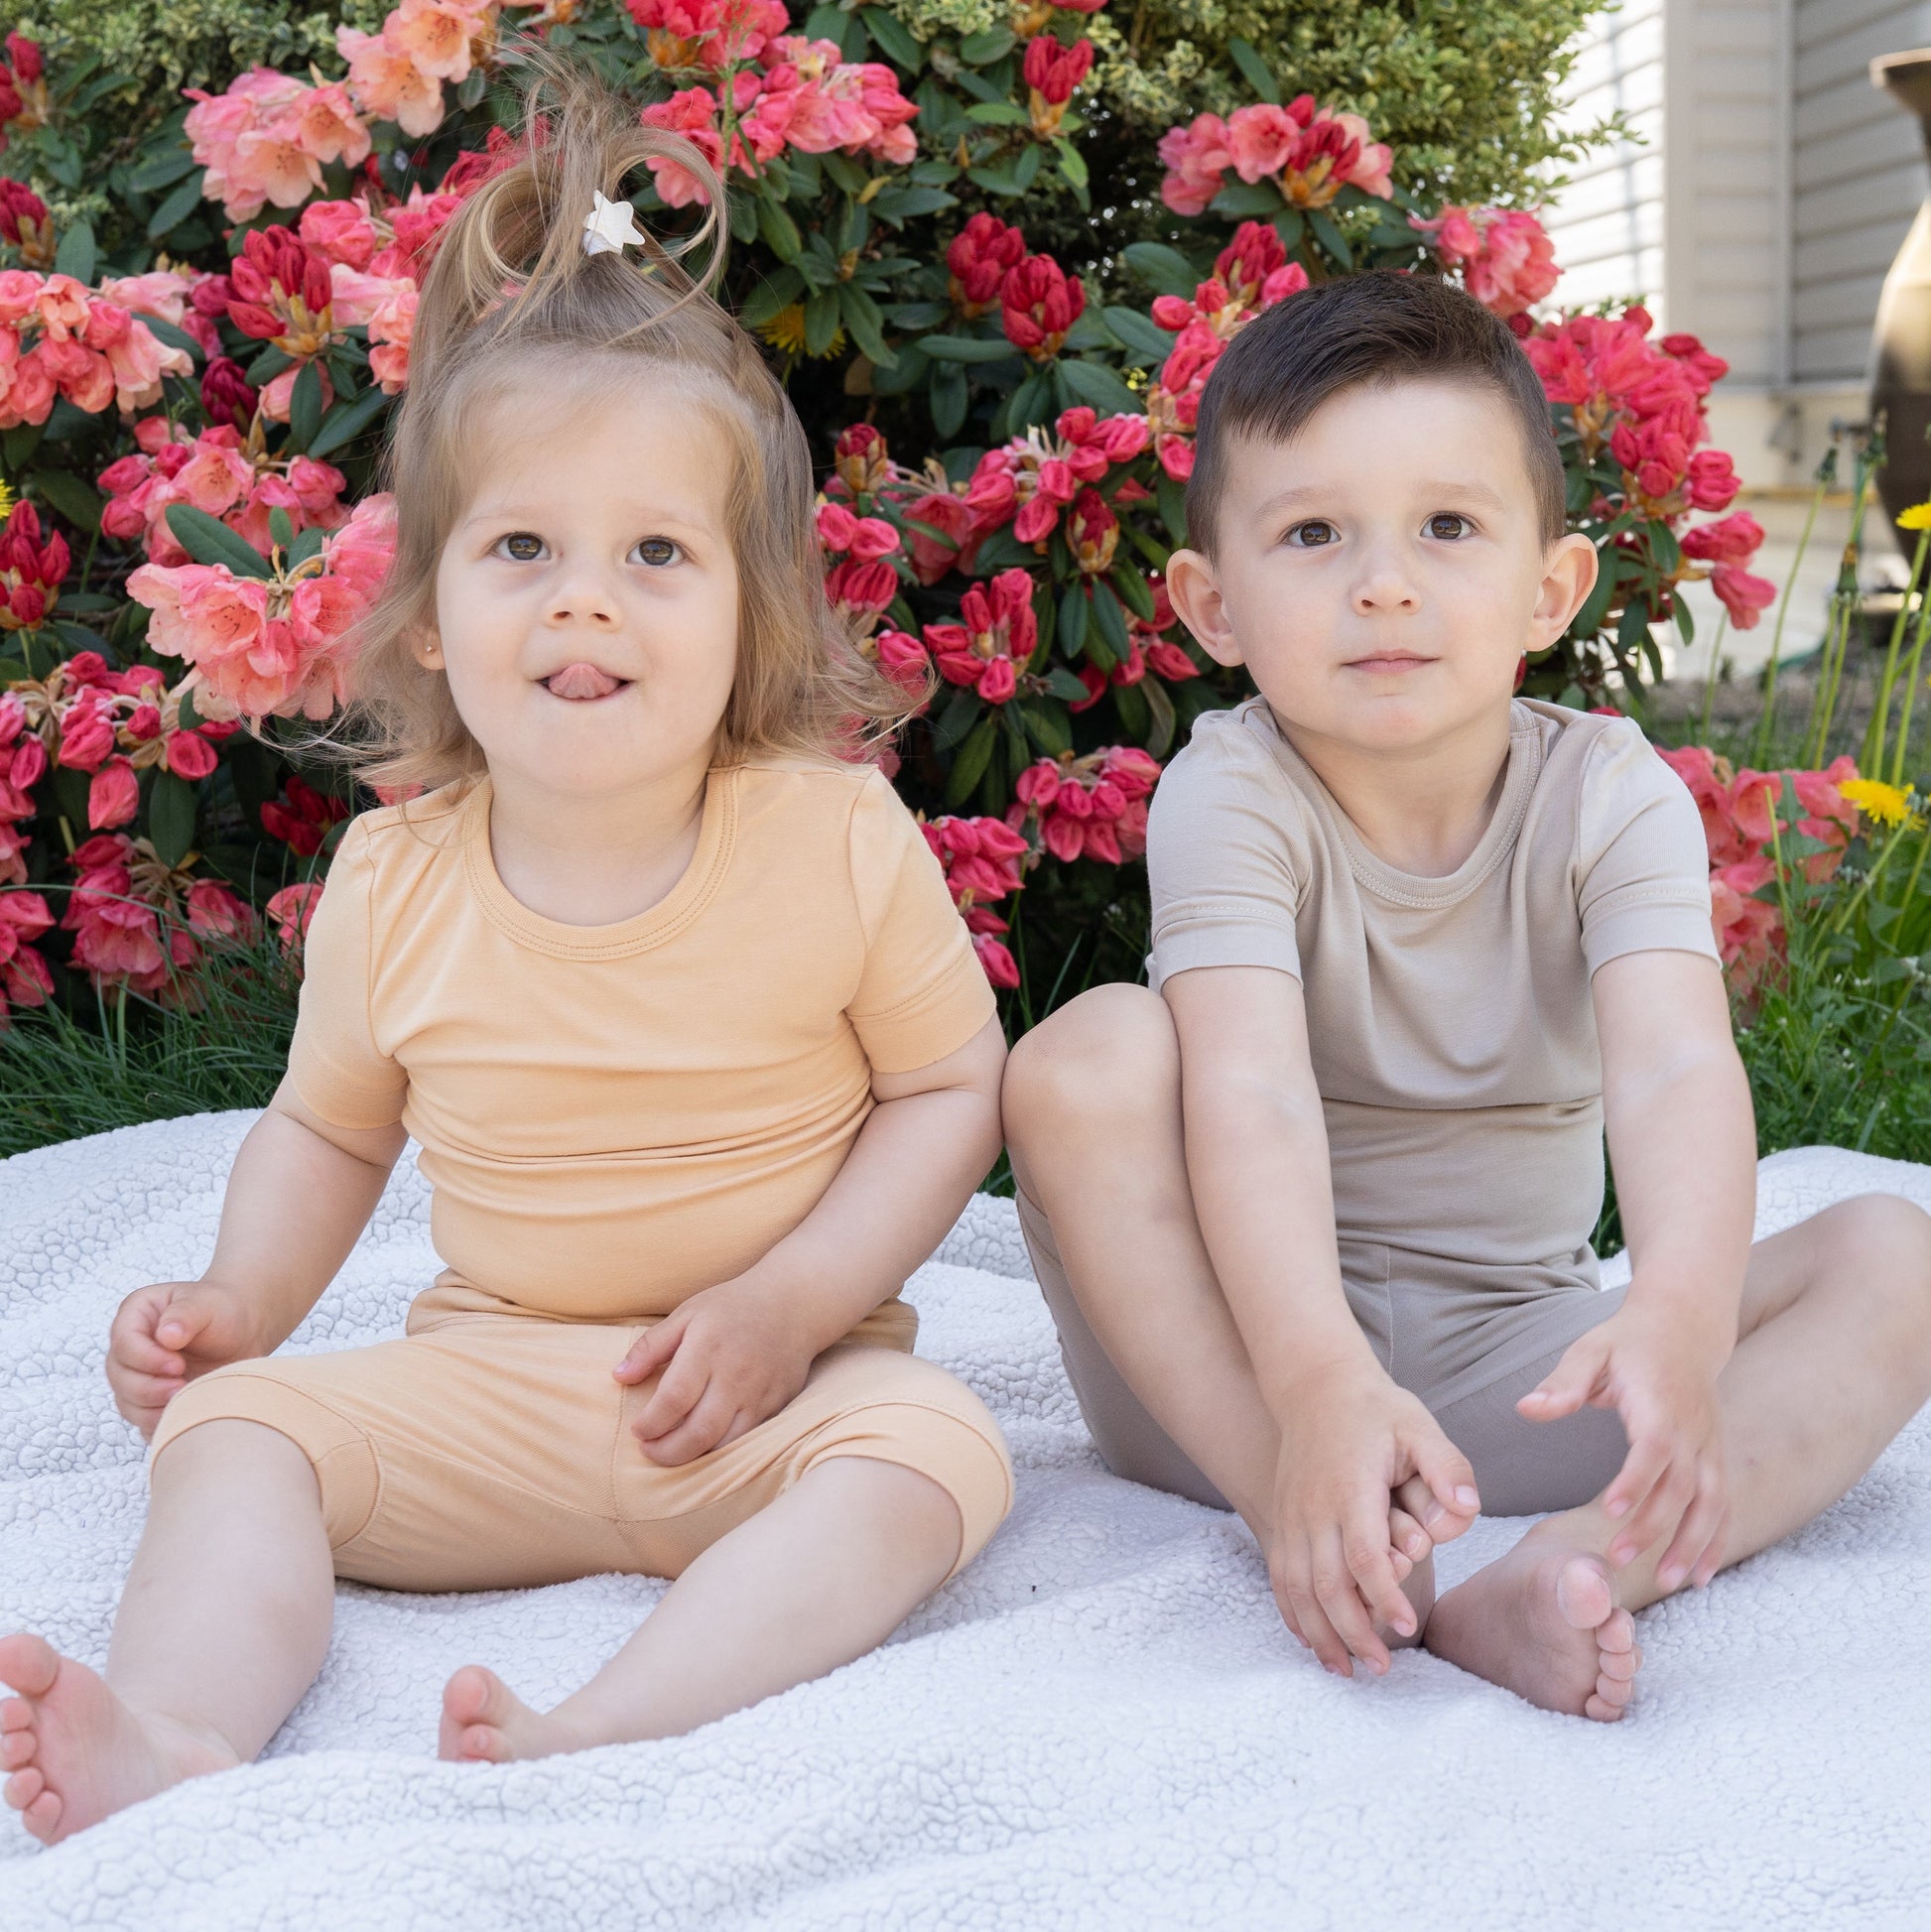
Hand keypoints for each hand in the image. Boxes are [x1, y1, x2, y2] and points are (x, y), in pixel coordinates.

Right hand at [106, 1278, 262, 1439]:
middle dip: (149, 1388)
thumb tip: (167, 1336)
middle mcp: (129, 1348)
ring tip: (185, 1400)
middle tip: (182, 1387)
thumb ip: (185, 1315)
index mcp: (135, 1316)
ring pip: (128, 1403)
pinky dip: (160, 1423)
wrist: (241, 1330)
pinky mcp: (151, 1400)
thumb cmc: (221, 1310)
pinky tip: (183, 1415)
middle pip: (120, 1377)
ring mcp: (137, 1376)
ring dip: (152, 1409)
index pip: (123, 1344)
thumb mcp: (206, 1304)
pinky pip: (143, 1421)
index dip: (146, 1360)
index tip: (178, 1365)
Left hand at [614, 1277, 817, 1466]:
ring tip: (673, 1450)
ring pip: (723, 1443)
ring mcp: (759, 1393)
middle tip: (649, 1449)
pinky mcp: (776, 1404)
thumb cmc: (733, 1306)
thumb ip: (650, 1346)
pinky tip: (703, 1444)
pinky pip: (746, 1439)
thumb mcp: (687, 1314)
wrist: (794, 1302)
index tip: (638, 1430)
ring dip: (692, 1457)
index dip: (651, 1423)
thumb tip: (618, 1377)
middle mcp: (735, 1374)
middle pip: (698, 1431)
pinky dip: (720, 1449)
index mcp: (707, 1347)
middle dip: (667, 1451)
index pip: (673, 1399)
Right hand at [1268, 1360, 1480, 1676]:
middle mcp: (1314, 1508)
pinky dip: (1292, 1614)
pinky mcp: (1283, 1520)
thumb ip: (1447, 1467)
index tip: (1405, 1629)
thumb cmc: (1375, 1410)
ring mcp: (1293, 1516)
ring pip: (1297, 1589)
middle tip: (1383, 1668)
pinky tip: (1311, 1641)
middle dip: (1352, 1633)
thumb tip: (1466, 1509)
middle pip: (1326, 1585)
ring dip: (1319, 1634)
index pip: (1363, 1557)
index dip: (1383, 1598)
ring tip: (1346, 1670)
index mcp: (1350, 1489)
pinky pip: (1280, 1577)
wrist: (1315, 1385)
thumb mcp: (1420, 1425)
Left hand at [1518, 1301, 1728, 1589]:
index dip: (1637, 1482)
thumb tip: (1527, 1409)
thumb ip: (1562, 1383)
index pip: (1654, 1448)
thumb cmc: (1628, 1341)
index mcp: (1660, 1403)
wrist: (1684, 1325)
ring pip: (1712, 1503)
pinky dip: (1718, 1540)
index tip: (1609, 1512)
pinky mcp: (1717, 1456)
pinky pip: (1724, 1503)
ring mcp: (1710, 1445)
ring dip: (1693, 1545)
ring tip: (1668, 1583)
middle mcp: (1693, 1429)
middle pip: (1682, 1486)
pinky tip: (1701, 1575)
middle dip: (1654, 1527)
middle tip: (1619, 1559)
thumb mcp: (1590, 1350)